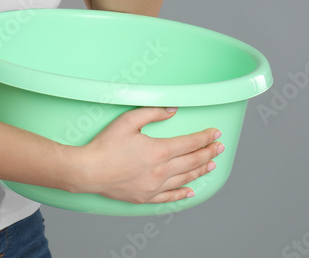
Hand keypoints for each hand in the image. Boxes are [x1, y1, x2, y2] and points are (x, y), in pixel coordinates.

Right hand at [71, 106, 221, 204]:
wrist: (89, 170)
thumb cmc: (105, 145)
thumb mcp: (128, 121)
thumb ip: (153, 113)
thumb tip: (173, 110)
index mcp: (158, 150)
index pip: (190, 143)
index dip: (205, 138)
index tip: (215, 134)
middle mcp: (161, 170)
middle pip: (192, 161)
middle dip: (208, 153)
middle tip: (219, 148)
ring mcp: (154, 186)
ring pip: (185, 178)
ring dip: (200, 170)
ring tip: (211, 165)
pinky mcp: (146, 196)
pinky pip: (170, 196)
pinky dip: (182, 193)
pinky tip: (191, 191)